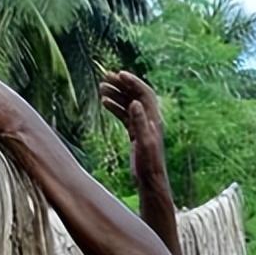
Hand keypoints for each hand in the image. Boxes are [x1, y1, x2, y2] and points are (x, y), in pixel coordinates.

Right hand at [99, 70, 166, 187]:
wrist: (150, 180)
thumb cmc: (148, 164)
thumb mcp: (144, 143)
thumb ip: (140, 122)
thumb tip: (134, 102)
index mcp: (154, 119)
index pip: (144, 94)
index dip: (133, 82)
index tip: (119, 74)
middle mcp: (149, 119)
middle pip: (135, 95)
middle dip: (122, 85)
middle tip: (106, 76)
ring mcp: (142, 125)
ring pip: (128, 104)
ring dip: (116, 94)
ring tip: (101, 87)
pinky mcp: (135, 133)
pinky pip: (124, 115)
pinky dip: (115, 107)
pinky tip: (104, 102)